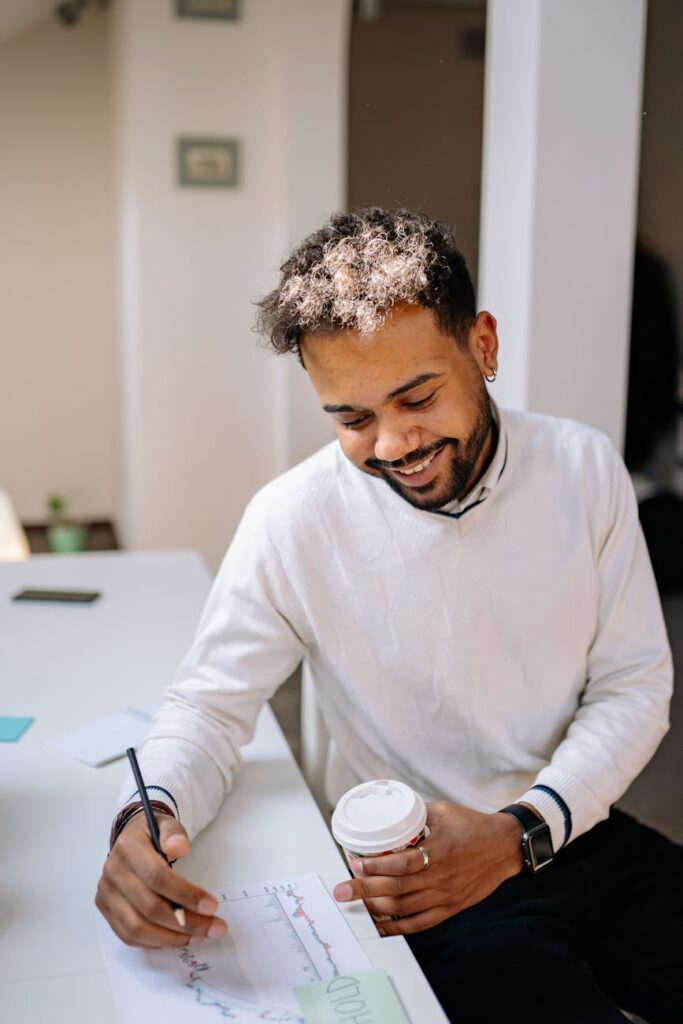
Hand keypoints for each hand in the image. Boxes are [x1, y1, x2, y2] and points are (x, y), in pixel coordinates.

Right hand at [96, 811, 227, 947]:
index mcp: (128, 849)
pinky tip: (177, 938)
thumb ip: (175, 834)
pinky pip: (128, 936)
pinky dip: (155, 942)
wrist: (129, 840)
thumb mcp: (166, 824)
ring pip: (137, 928)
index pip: (157, 877)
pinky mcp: (106, 910)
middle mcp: (113, 873)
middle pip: (149, 907)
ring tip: (198, 936)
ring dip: (171, 938)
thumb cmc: (152, 834)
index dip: (185, 894)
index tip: (211, 906)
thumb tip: (181, 848)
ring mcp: (106, 894)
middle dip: (185, 922)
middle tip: (213, 927)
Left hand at [333, 800, 522, 934]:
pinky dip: (398, 928)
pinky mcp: (450, 908)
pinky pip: (420, 923)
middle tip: (341, 890)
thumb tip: (388, 815)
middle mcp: (441, 877)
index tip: (355, 862)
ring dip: (376, 908)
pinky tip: (380, 926)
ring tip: (356, 902)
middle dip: (364, 890)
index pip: (401, 863)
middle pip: (397, 889)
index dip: (375, 865)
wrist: (505, 847)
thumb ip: (416, 814)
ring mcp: (446, 896)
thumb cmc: (474, 826)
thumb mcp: (444, 811)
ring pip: (405, 909)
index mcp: (439, 851)